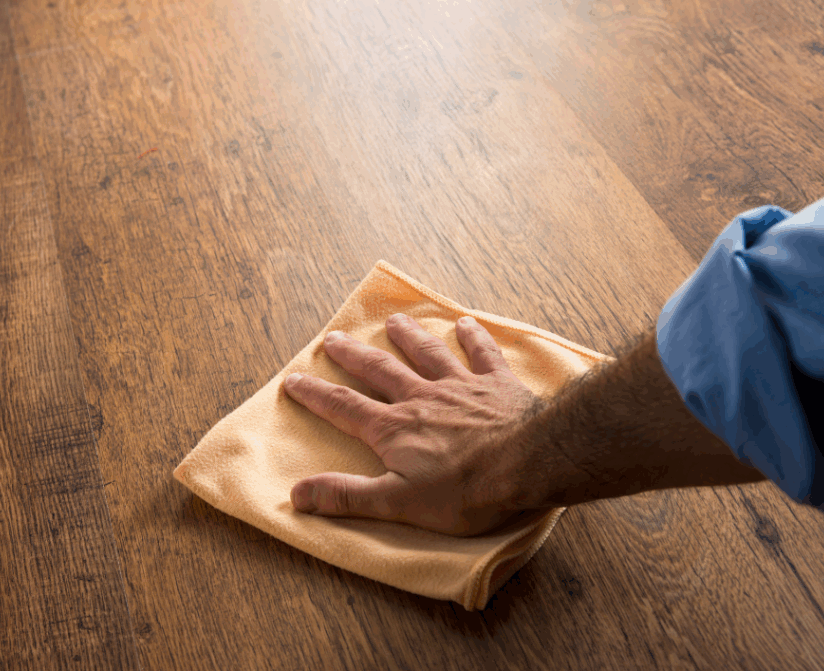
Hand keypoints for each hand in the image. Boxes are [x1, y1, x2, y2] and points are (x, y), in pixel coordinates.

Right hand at [283, 313, 542, 535]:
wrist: (529, 463)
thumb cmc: (465, 491)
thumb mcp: (397, 503)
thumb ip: (347, 496)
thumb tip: (297, 493)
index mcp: (394, 428)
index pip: (343, 407)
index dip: (315, 394)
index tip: (293, 378)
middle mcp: (421, 398)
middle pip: (379, 370)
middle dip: (353, 355)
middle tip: (333, 339)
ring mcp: (460, 387)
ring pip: (427, 354)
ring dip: (408, 336)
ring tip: (394, 321)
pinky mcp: (498, 385)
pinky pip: (482, 354)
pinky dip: (473, 338)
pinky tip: (466, 324)